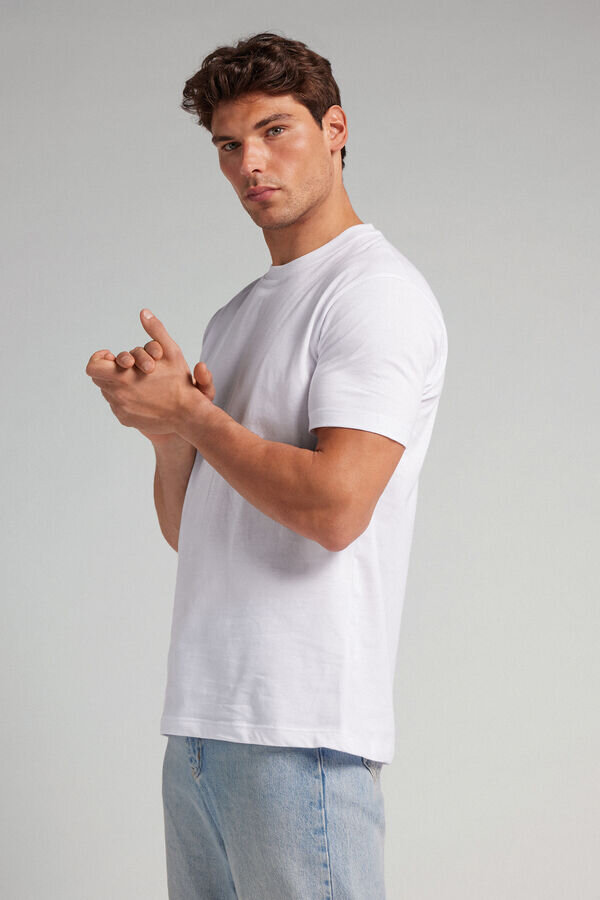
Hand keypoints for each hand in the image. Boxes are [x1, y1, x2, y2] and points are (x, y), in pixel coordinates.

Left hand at [86, 308, 210, 436]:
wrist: (188, 416)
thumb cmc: (180, 383)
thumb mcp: (171, 352)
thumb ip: (156, 330)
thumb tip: (144, 312)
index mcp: (122, 377)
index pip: (93, 367)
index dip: (100, 359)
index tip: (113, 357)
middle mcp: (117, 395)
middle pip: (99, 378)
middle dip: (111, 369)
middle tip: (128, 366)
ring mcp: (120, 409)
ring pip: (108, 392)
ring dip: (119, 383)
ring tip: (138, 380)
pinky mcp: (126, 420)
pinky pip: (117, 405)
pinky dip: (126, 398)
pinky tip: (143, 395)